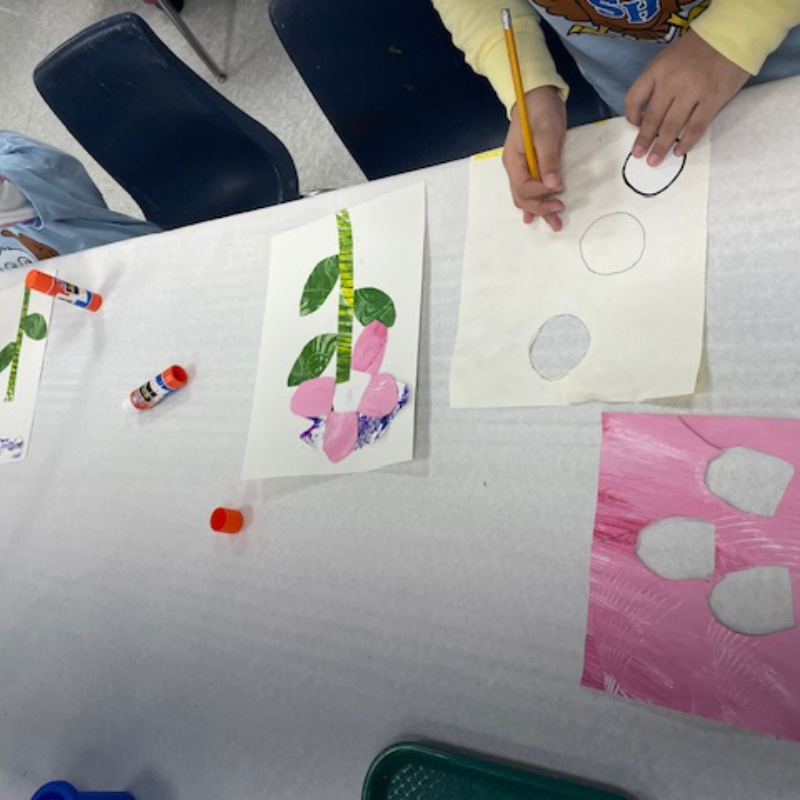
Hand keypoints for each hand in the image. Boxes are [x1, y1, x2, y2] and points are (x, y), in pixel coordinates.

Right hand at [502, 85, 566, 230]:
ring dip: (540, 210)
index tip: (557, 190)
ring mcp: (522, 170)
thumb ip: (549, 160)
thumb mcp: (546, 134)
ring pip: (526, 197)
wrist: (538, 97)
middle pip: (522, 197)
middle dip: (540, 207)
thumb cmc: (540, 112)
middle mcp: (514, 169)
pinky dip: (536, 204)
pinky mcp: (532, 168)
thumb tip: (553, 185)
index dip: (539, 193)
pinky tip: (538, 217)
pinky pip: (531, 191)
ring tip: (555, 222)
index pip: (522, 187)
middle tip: (559, 209)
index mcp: (513, 161)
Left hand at [626, 29, 748, 164]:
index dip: (632, 116)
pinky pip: (696, 126)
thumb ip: (656, 82)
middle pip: (652, 117)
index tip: (635, 126)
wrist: (733, 34)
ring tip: (654, 160)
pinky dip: (686, 142)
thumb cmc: (697, 49)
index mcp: (657, 69)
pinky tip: (679, 151)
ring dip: (661, 146)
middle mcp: (671, 81)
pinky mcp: (713, 99)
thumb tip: (646, 114)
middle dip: (644, 139)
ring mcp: (693, 91)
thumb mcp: (668, 58)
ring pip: (671, 126)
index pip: (634, 98)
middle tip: (638, 154)